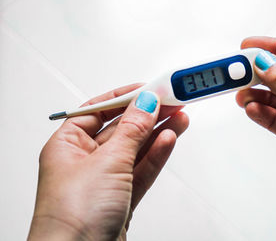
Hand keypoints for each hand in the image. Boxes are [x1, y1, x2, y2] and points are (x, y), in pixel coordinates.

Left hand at [28, 84, 188, 240]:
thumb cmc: (73, 215)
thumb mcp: (107, 161)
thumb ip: (132, 130)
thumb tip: (146, 103)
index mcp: (68, 145)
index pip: (99, 110)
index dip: (124, 97)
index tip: (148, 88)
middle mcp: (85, 160)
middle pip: (122, 129)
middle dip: (148, 115)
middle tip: (172, 101)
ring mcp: (105, 179)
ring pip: (137, 148)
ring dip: (158, 133)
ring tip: (180, 117)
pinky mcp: (122, 197)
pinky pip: (142, 168)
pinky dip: (156, 154)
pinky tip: (170, 139)